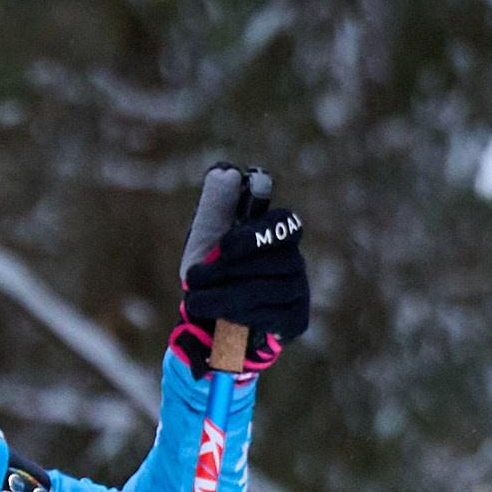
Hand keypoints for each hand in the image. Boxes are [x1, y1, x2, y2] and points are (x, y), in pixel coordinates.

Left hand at [169, 163, 308, 376]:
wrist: (213, 318)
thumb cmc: (212, 269)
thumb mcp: (207, 236)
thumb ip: (215, 205)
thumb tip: (226, 171)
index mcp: (277, 233)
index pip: (284, 224)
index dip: (255, 236)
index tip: (224, 247)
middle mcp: (294, 259)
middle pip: (272, 262)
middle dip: (226, 272)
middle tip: (192, 280)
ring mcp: (299, 290)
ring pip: (266, 291)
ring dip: (225, 297)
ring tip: (196, 302)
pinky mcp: (296, 320)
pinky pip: (271, 317)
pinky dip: (240, 318)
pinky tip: (221, 318)